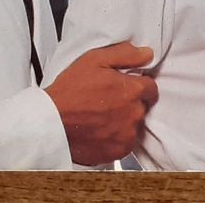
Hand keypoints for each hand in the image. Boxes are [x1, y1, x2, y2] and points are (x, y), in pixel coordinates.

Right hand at [44, 41, 157, 165]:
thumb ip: (125, 54)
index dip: (138, 84)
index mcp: (132, 90)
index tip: (124, 85)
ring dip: (125, 119)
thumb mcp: (95, 59)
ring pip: (134, 124)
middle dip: (131, 101)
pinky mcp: (118, 152)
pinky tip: (101, 128)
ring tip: (103, 114)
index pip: (151, 87)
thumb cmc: (71, 90)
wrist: (52, 121)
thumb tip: (147, 53)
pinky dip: (117, 136)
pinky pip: (125, 142)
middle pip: (143, 106)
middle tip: (109, 98)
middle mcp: (134, 114)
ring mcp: (127, 135)